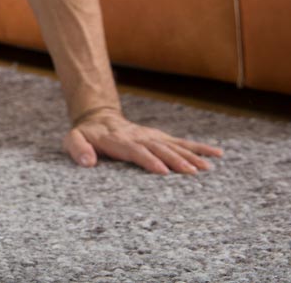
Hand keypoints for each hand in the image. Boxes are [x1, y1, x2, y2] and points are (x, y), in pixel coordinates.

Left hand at [63, 108, 224, 174]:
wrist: (98, 118)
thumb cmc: (86, 134)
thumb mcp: (72, 139)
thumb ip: (78, 148)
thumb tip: (87, 162)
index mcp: (119, 141)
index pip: (136, 151)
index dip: (149, 160)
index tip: (163, 171)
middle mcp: (139, 137)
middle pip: (159, 149)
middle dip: (175, 160)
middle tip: (191, 172)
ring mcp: (152, 136)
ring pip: (174, 145)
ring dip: (190, 156)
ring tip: (207, 168)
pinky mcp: (160, 138)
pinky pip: (182, 142)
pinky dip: (199, 148)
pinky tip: (217, 154)